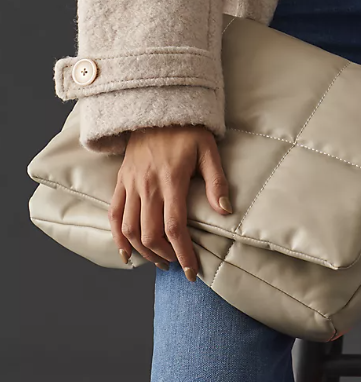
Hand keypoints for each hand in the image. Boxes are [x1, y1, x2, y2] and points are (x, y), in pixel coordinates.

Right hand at [109, 124, 232, 281]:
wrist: (157, 109)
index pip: (174, 227)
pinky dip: (117, 237)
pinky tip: (126, 253)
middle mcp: (147, 186)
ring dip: (143, 252)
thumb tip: (224, 210)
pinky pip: (114, 215)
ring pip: (130, 229)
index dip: (183, 254)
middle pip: (150, 234)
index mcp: (171, 180)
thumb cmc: (188, 130)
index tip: (192, 272)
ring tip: (160, 261)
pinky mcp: (121, 181)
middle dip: (165, 256)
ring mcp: (131, 184)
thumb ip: (216, 181)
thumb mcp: (208, 150)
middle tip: (178, 265)